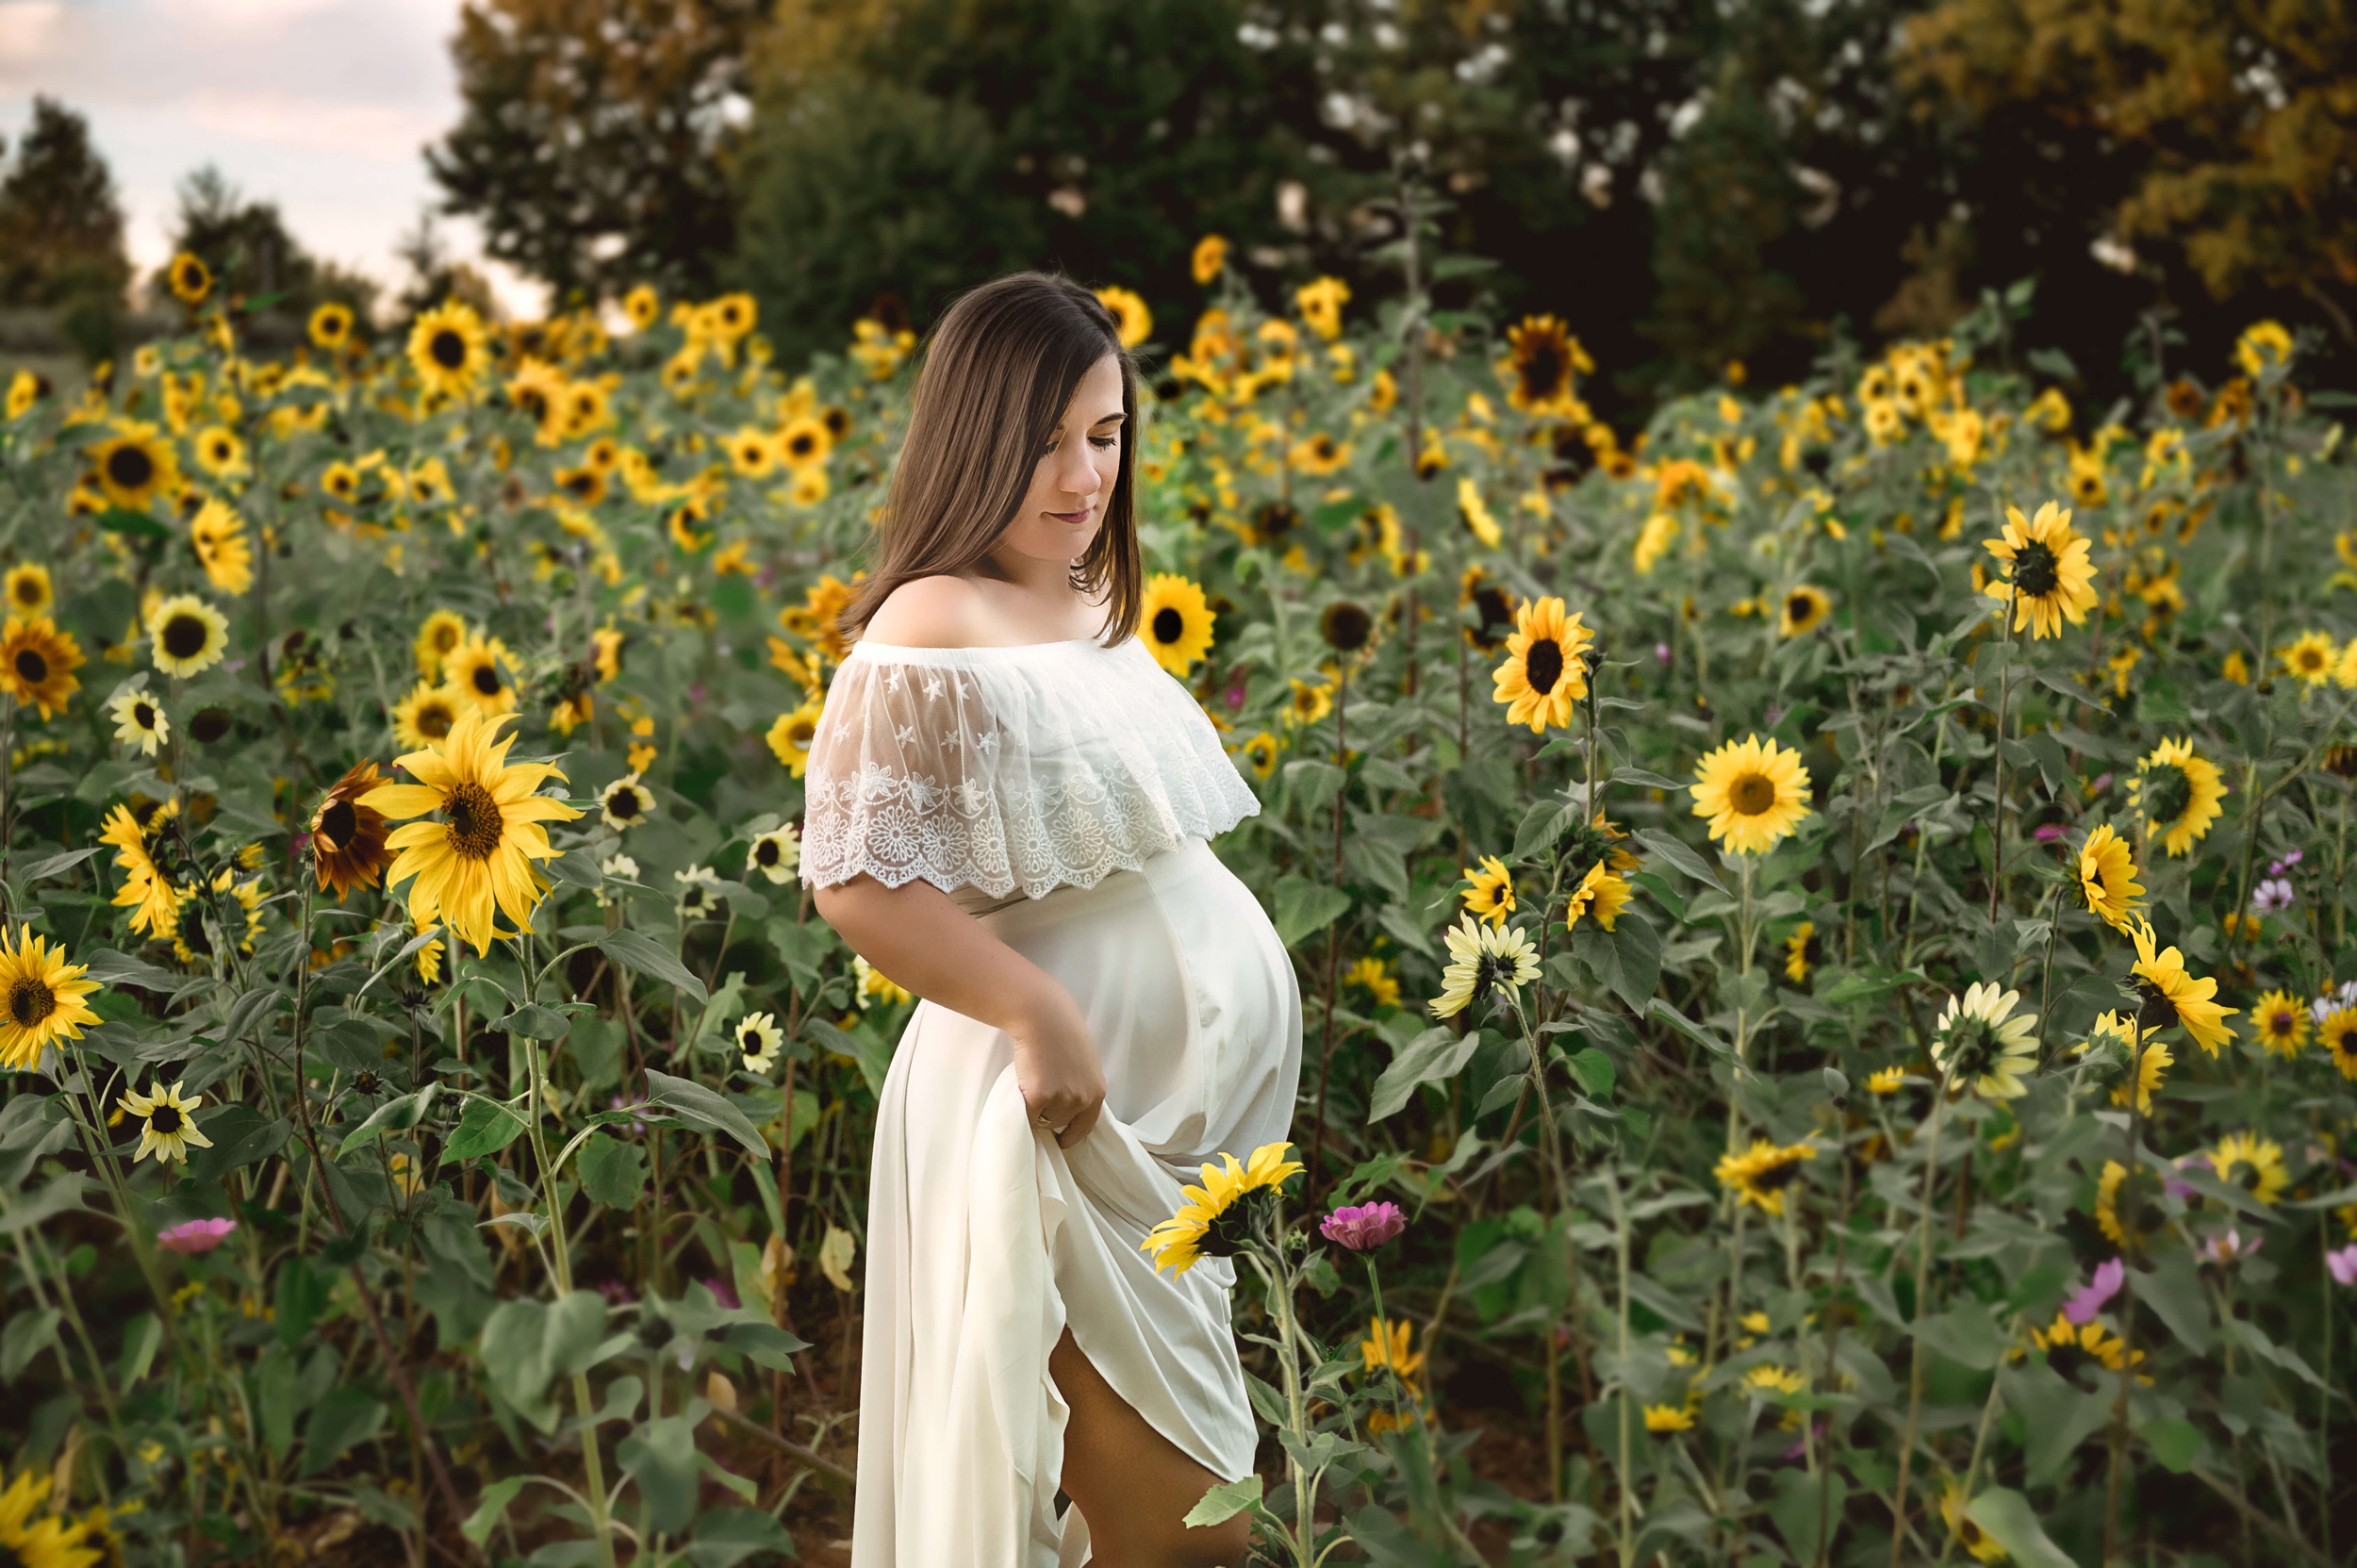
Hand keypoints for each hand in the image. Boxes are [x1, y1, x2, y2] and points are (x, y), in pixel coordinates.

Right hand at [1010, 984, 1105, 1148]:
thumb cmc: (1062, 1031)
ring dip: (1034, 1109)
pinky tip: (1020, 1088)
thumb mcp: (1084, 1061)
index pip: (1087, 1124)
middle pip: (1060, 1122)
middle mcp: (1083, 1099)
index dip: (1073, 1134)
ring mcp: (1061, 1100)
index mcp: (1097, 1091)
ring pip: (1042, 1119)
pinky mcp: (1040, 1098)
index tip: (1063, 1142)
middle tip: (1038, 1092)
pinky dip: (1019, 1108)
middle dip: (1049, 1113)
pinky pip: (1026, 1116)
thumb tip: (1069, 1102)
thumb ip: (1081, 1083)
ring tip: (1030, 1084)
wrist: (1044, 1017)